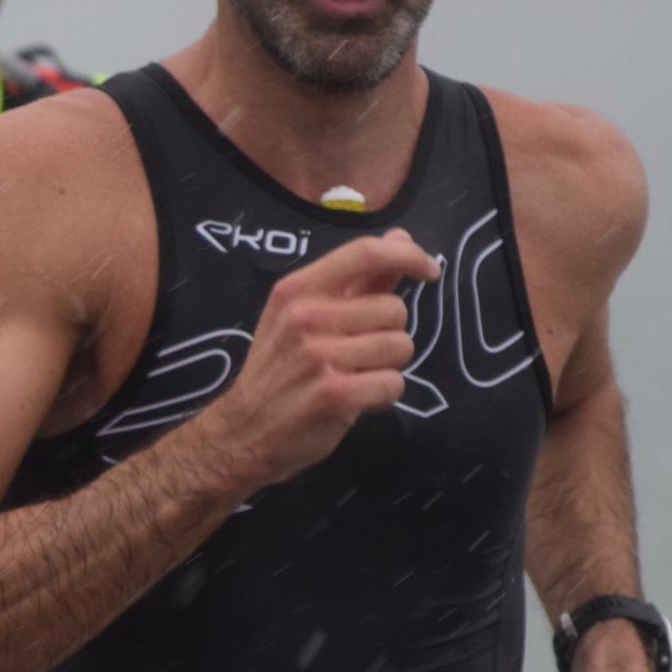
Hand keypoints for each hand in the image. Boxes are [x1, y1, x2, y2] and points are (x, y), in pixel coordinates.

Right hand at [187, 230, 439, 493]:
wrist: (244, 431)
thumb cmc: (279, 370)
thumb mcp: (302, 317)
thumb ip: (355, 280)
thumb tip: (401, 239)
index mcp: (295, 291)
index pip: (364, 253)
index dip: (407, 256)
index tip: (428, 271)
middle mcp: (305, 318)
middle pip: (394, 309)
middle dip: (389, 333)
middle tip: (358, 353)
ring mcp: (319, 356)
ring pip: (400, 347)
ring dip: (387, 366)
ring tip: (355, 376)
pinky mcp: (335, 394)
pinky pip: (394, 383)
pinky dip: (383, 396)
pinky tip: (357, 400)